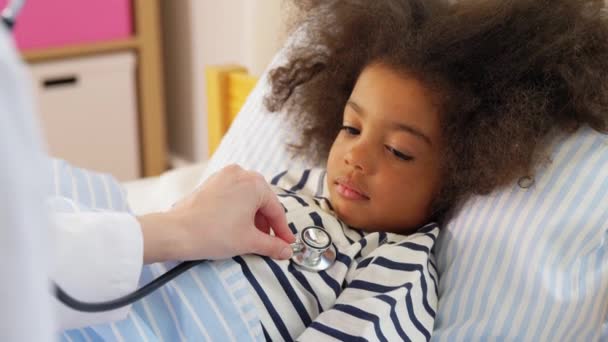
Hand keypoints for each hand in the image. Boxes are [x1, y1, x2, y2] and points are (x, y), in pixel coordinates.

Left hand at [138, 165, 295, 262]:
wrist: (176, 233)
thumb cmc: (212, 233)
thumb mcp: (249, 241)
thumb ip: (272, 245)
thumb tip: (285, 250)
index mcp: (254, 183)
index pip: (276, 210)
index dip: (282, 231)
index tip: (286, 244)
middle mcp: (240, 173)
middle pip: (262, 202)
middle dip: (266, 224)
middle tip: (269, 243)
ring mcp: (223, 176)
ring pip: (247, 198)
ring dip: (252, 218)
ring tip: (250, 238)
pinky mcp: (210, 183)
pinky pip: (232, 196)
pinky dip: (238, 211)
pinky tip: (235, 228)